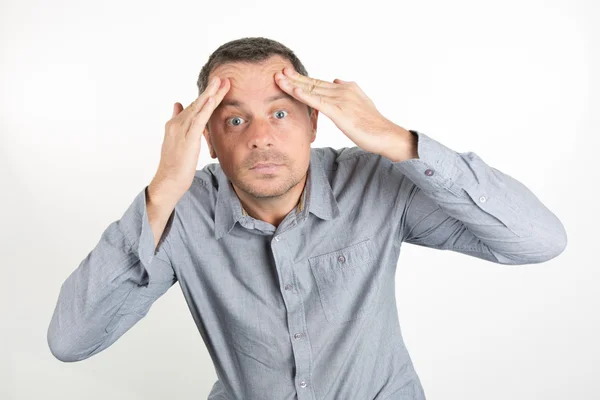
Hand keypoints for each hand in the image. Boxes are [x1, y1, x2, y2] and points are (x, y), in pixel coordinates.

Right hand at [150, 76, 230, 204]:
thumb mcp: (177, 141)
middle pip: (197, 104)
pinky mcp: (187, 138)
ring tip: (221, 82)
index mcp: (175, 124)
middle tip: (223, 77)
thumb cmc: (174, 165)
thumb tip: (177, 104)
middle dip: (211, 90)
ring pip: (198, 108)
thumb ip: (178, 122)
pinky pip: (198, 120)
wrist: (168, 181)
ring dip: (211, 94)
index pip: (193, 106)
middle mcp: (177, 124)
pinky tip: (213, 98)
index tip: (217, 85)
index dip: (206, 95)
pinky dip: (205, 108)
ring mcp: (181, 130)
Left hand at [274, 67, 414, 158]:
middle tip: (278, 72)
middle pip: (313, 83)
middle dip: (294, 78)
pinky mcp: (339, 111)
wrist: (386, 134)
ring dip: (294, 84)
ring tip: (279, 79)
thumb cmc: (373, 123)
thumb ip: (347, 90)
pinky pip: (318, 101)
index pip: (319, 83)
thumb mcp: (360, 102)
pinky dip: (305, 95)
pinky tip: (293, 91)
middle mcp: (342, 90)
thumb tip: (336, 79)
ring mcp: (340, 99)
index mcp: (345, 88)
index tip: (288, 75)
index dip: (302, 79)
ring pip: (312, 90)